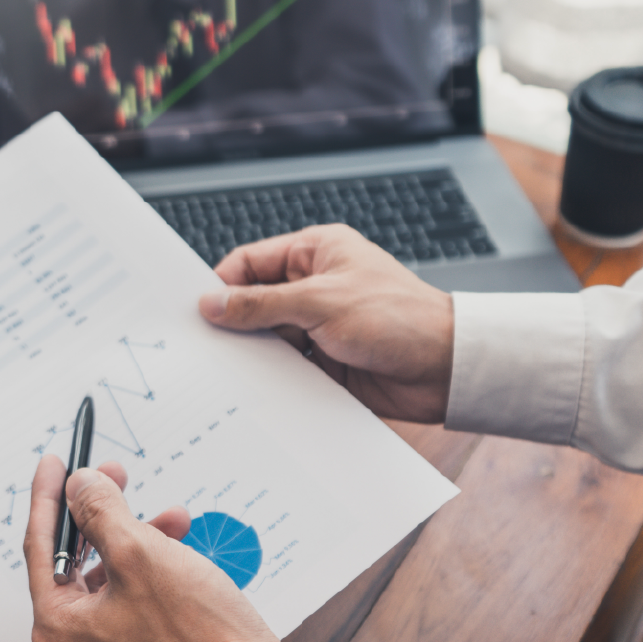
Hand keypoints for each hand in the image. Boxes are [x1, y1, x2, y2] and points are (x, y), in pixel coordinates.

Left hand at [24, 456, 288, 641]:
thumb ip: (99, 510)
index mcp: (57, 633)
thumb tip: (79, 486)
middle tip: (118, 477)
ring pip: (111, 586)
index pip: (41, 548)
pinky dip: (151, 577)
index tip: (55, 462)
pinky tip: (179, 553)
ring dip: (138, 544)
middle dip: (105, 517)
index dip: (48, 496)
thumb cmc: (198, 635)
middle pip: (78, 565)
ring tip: (175, 519)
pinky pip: (133, 610)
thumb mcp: (140, 552)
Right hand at [198, 225, 454, 422]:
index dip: (222, 284)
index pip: (251, 262)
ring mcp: (319, 325)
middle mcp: (315, 286)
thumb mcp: (321, 303)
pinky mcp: (326, 361)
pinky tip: (254, 389)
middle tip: (202, 345)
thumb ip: (261, 304)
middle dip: (233, 323)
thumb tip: (211, 303)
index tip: (195, 310)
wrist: (447, 369)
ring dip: (253, 354)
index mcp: (316, 253)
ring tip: (225, 371)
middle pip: (255, 302)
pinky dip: (272, 377)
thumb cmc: (397, 318)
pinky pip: (286, 367)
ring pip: (268, 338)